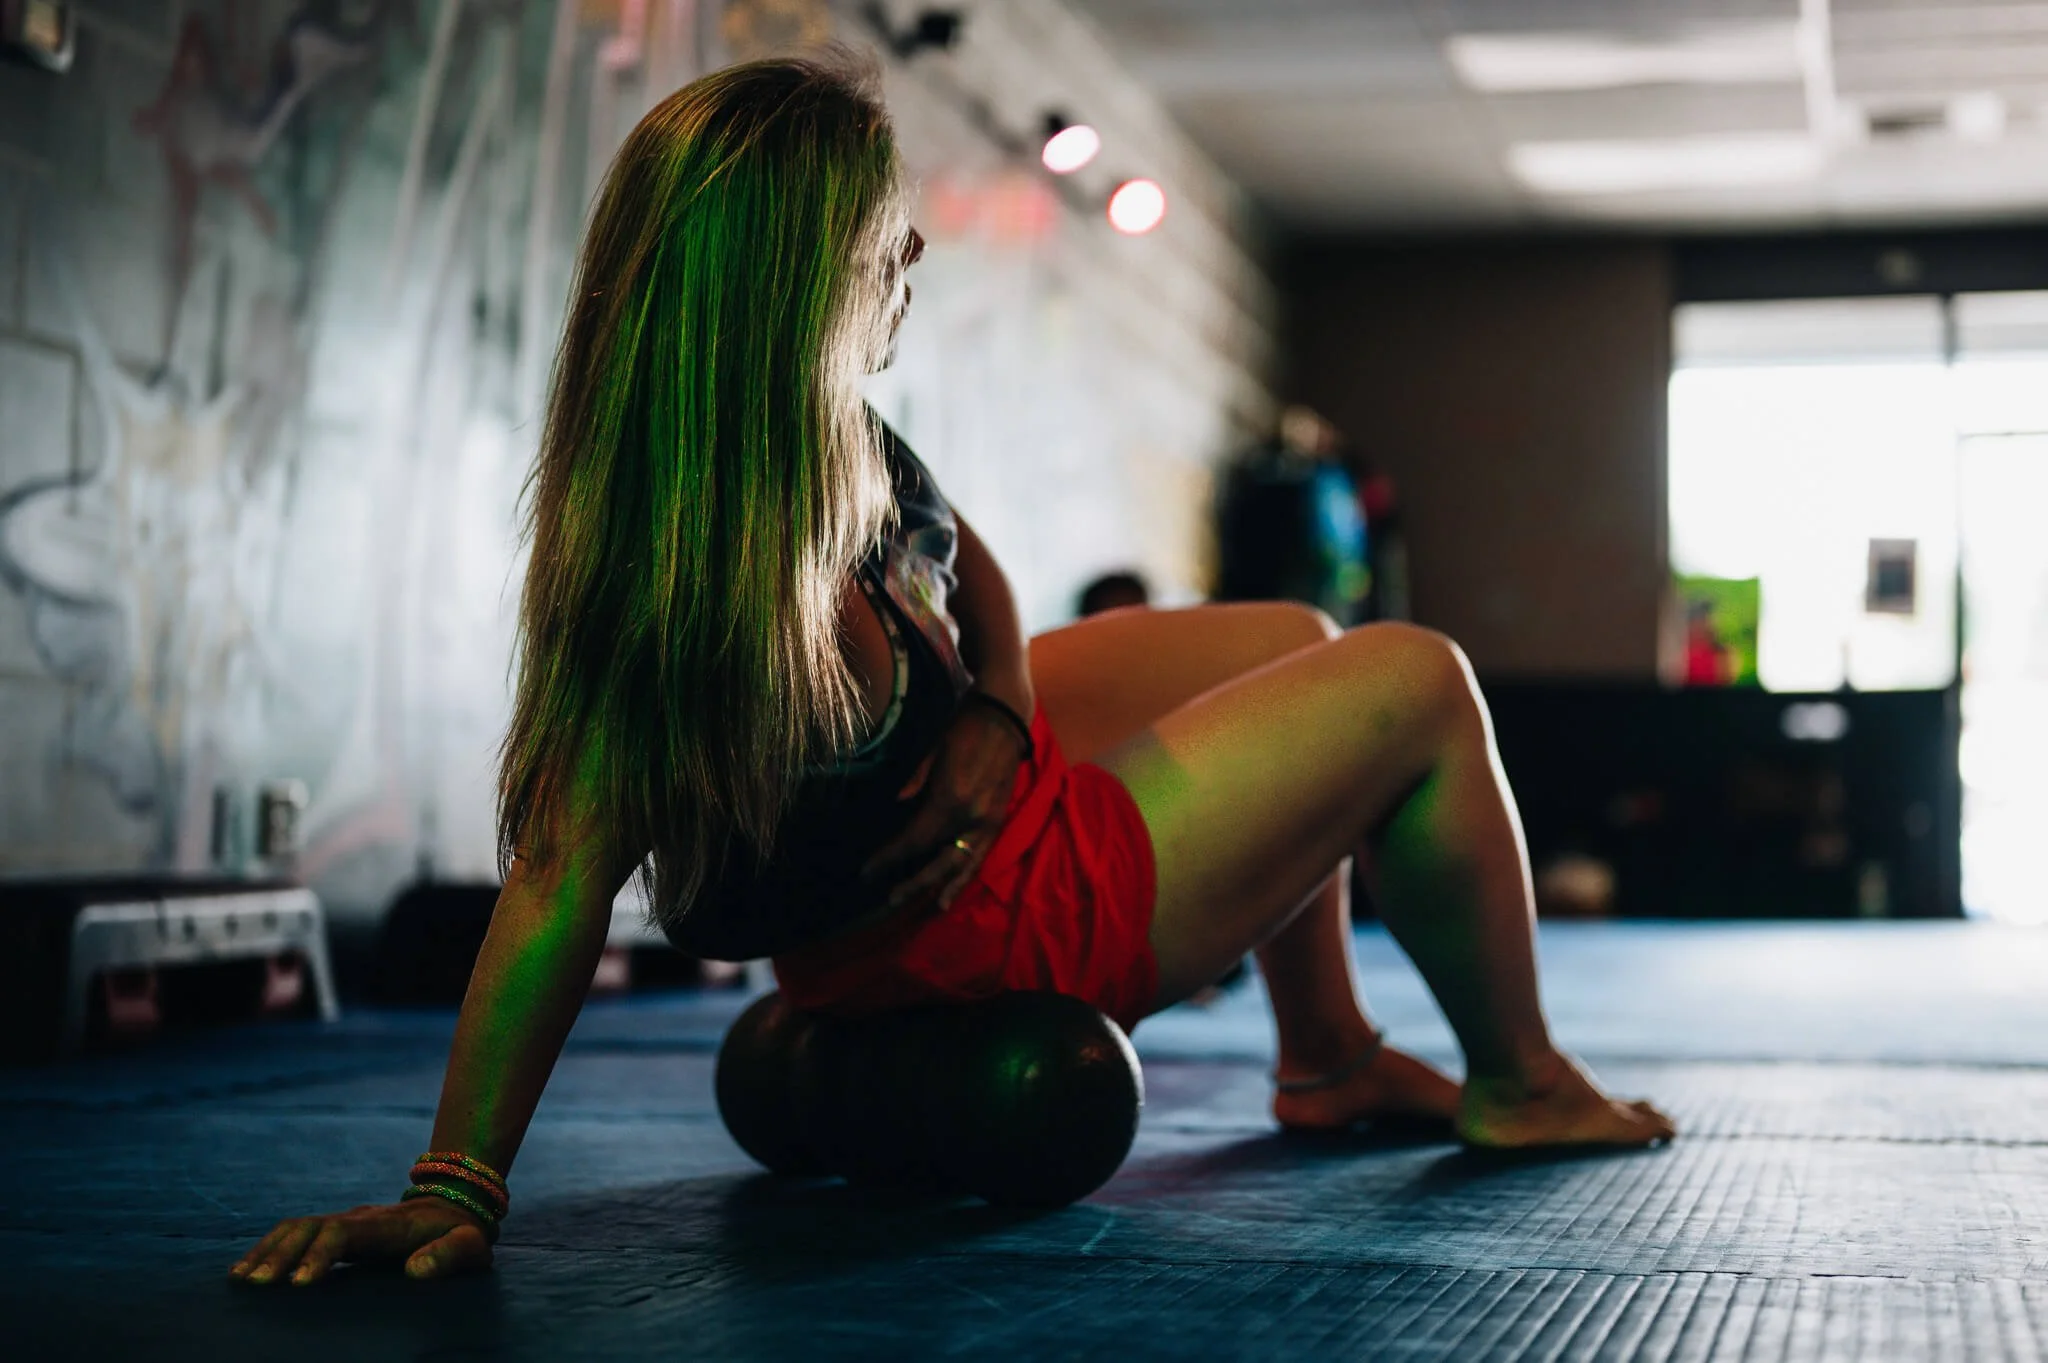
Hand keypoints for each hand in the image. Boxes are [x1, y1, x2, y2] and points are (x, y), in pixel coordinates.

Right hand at [229, 1198, 491, 1285]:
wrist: (457, 1205)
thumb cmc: (462, 1235)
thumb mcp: (469, 1246)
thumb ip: (448, 1256)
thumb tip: (415, 1272)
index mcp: (387, 1224)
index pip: (343, 1233)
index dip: (320, 1255)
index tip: (300, 1284)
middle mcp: (360, 1217)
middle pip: (310, 1227)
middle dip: (280, 1254)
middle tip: (254, 1284)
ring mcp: (347, 1221)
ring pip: (297, 1227)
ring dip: (267, 1250)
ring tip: (238, 1278)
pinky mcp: (338, 1231)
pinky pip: (297, 1234)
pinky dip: (270, 1248)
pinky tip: (248, 1269)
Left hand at [861, 704, 1028, 914]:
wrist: (1006, 713)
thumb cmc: (964, 725)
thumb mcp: (934, 749)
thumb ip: (917, 780)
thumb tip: (898, 804)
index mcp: (950, 799)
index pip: (915, 840)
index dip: (890, 857)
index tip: (868, 870)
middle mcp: (971, 817)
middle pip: (938, 860)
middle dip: (914, 882)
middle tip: (890, 899)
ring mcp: (988, 820)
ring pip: (964, 863)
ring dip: (945, 885)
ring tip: (932, 905)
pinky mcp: (998, 817)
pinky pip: (980, 853)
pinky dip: (968, 872)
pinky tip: (957, 884)